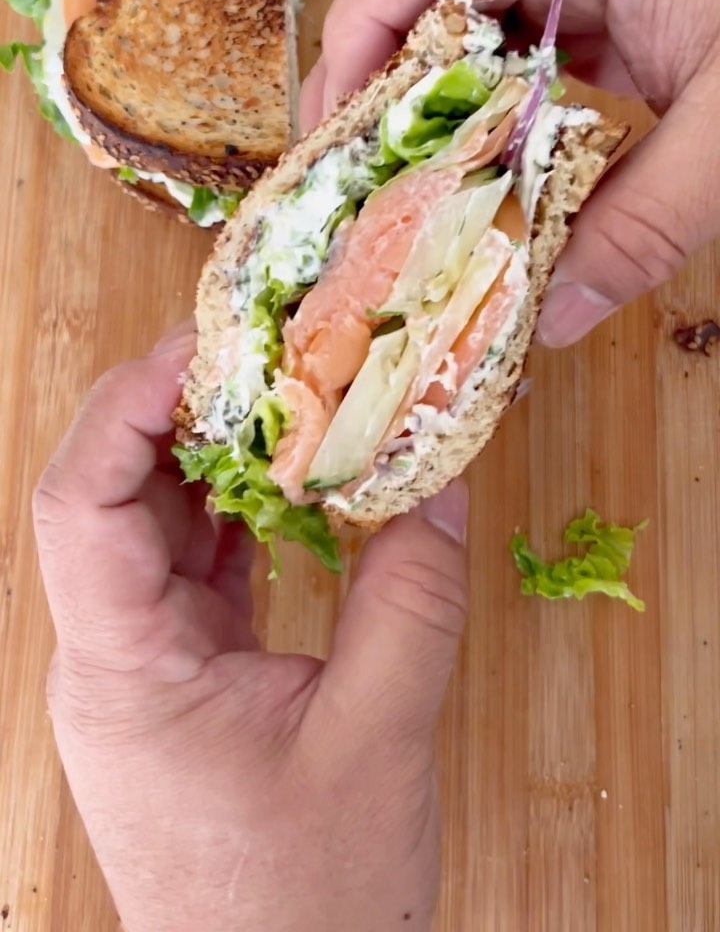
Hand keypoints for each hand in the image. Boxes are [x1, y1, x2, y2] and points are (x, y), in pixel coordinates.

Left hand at [33, 321, 468, 931]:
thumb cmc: (305, 904)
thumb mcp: (377, 739)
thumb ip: (411, 600)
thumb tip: (437, 478)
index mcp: (123, 668)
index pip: (82, 502)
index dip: (125, 405)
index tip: (201, 347)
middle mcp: (113, 655)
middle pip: (114, 494)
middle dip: (182, 411)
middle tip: (268, 352)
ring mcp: (145, 666)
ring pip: (159, 526)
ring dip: (220, 459)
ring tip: (294, 399)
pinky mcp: (184, 677)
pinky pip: (200, 567)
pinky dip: (247, 514)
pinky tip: (302, 482)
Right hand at [302, 0, 719, 344]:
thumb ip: (646, 225)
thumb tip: (556, 317)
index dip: (357, 32)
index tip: (341, 132)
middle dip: (378, 72)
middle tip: (360, 174)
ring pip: (471, 8)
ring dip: (434, 93)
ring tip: (411, 183)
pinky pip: (529, 34)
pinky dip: (497, 99)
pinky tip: (497, 163)